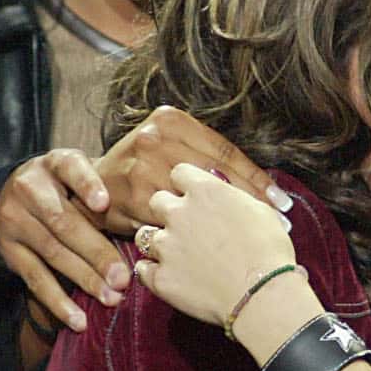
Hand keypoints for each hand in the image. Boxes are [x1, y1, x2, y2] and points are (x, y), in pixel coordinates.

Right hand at [0, 149, 127, 333]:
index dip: (86, 184)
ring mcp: (14, 219)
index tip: (104, 204)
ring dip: (85, 279)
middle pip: (64, 222)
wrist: (14, 191)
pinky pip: (35, 279)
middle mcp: (30, 188)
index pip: (70, 168)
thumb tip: (154, 220)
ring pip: (53, 252)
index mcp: (55, 164)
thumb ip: (109, 189)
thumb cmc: (68, 187)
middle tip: (124, 277)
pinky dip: (58, 302)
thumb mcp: (83, 175)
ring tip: (112, 298)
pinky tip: (78, 319)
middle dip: (96, 252)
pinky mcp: (8, 249)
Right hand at [95, 106, 287, 233]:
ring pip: (199, 202)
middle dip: (250, 202)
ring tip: (258, 239)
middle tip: (278, 223)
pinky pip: (178, 223)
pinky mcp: (132, 200)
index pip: (225, 153)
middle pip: (217, 176)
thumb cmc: (142, 171)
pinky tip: (221, 250)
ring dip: (231, 223)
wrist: (89, 190)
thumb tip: (257, 183)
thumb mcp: (170, 147)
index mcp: (170, 120)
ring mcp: (141, 169)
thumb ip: (204, 157)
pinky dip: (201, 238)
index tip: (281, 202)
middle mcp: (154, 139)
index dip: (256, 179)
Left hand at [133, 162, 295, 326]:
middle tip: (187, 227)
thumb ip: (234, 198)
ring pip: (145, 235)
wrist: (263, 293)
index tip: (194, 197)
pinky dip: (154, 272)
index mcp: (204, 191)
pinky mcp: (161, 277)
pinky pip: (143, 269)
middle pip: (156, 201)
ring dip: (160, 243)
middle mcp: (178, 213)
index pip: (179, 172)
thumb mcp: (260, 210)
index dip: (186, 185)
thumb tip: (228, 194)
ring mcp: (166, 246)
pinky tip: (172, 276)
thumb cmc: (269, 251)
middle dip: (167, 211)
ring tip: (181, 256)